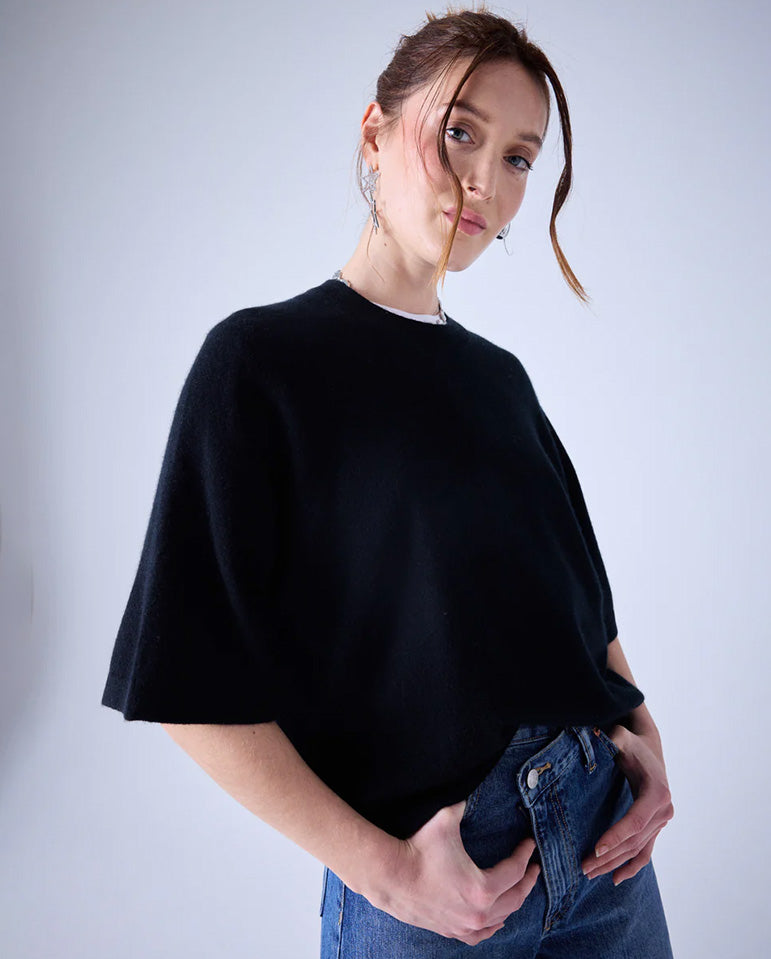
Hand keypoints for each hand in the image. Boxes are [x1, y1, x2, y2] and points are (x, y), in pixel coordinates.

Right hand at [369, 800, 540, 945]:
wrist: (390, 876)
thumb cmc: (417, 849)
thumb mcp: (445, 819)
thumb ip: (463, 803)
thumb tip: (471, 790)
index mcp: (482, 888)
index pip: (515, 871)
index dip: (525, 854)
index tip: (530, 844)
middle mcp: (478, 913)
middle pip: (516, 898)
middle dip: (528, 880)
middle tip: (534, 866)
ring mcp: (465, 925)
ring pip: (502, 919)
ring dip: (514, 902)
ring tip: (521, 888)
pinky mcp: (451, 930)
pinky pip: (481, 935)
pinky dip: (493, 926)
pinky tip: (498, 920)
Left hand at [582, 724, 673, 884]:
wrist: (648, 748)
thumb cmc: (631, 743)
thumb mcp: (622, 738)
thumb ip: (613, 738)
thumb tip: (596, 736)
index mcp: (657, 793)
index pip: (635, 821)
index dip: (616, 836)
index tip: (596, 849)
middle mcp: (664, 811)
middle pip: (634, 841)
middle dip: (609, 856)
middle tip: (584, 867)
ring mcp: (661, 822)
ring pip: (637, 850)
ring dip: (615, 864)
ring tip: (590, 873)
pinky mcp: (656, 827)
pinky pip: (645, 852)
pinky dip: (632, 867)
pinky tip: (615, 878)